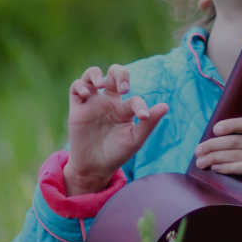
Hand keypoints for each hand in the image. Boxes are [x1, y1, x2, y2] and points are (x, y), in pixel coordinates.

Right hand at [65, 64, 168, 195]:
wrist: (95, 168)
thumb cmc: (117, 154)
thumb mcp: (135, 140)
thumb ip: (149, 123)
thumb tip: (166, 106)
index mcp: (124, 109)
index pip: (134, 98)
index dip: (140, 105)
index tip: (143, 117)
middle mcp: (109, 102)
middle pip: (114, 74)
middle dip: (120, 74)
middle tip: (124, 88)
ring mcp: (92, 103)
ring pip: (92, 75)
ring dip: (95, 74)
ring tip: (100, 84)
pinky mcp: (77, 108)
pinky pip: (76, 88)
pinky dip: (80, 85)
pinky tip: (87, 93)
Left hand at [193, 118, 241, 241]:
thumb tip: (211, 149)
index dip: (232, 124)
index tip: (215, 129)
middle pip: (237, 140)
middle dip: (213, 145)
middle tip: (197, 152)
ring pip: (238, 154)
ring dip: (216, 157)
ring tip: (201, 162)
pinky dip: (229, 167)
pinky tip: (216, 169)